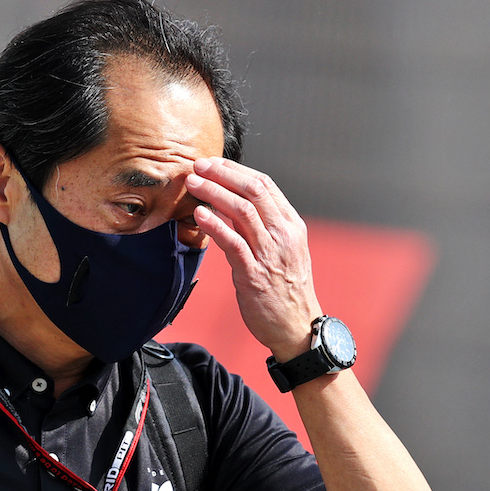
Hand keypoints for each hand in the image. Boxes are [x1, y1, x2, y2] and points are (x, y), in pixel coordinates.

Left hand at [186, 157, 321, 359]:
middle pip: (253, 191)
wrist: (297, 327)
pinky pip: (233, 243)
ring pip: (242, 211)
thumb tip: (232, 205)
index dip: (235, 171)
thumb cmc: (285, 289)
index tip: (214, 163)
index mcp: (291, 225)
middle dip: (222, 174)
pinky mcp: (254, 274)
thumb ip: (263, 227)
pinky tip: (199, 214)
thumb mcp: (283, 250)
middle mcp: (283, 235)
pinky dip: (214, 225)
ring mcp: (270, 254)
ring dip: (213, 193)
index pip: (264, 185)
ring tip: (192, 183)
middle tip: (198, 166)